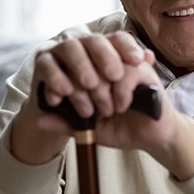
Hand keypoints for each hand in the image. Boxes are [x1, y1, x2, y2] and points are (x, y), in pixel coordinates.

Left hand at [11, 31, 193, 180]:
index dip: (58, 79)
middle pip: (83, 57)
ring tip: (107, 110)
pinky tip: (121, 106)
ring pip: (104, 63)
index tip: (57, 100)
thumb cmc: (122, 127)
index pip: (66, 62)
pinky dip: (120, 91)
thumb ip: (67, 123)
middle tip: (88, 110)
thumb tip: (40, 120)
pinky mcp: (145, 69)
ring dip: (102, 90)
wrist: (152, 136)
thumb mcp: (89, 129)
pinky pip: (127, 71)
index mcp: (90, 71)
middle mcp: (106, 62)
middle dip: (81, 87)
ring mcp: (126, 63)